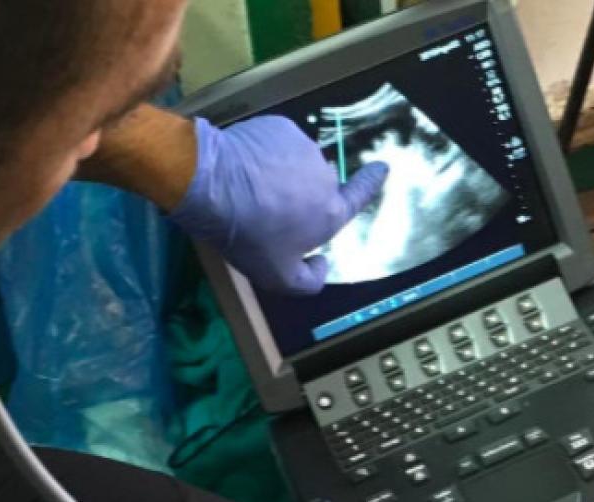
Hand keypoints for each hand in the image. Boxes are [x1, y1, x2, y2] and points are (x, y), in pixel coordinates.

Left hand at [169, 116, 388, 296]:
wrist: (212, 186)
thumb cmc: (248, 236)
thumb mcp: (278, 278)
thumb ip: (310, 281)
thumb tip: (323, 264)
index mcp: (330, 212)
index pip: (360, 195)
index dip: (371, 182)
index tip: (381, 167)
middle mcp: (324, 176)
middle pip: (316, 185)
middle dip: (299, 194)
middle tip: (268, 208)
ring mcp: (302, 147)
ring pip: (295, 162)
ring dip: (281, 172)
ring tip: (251, 186)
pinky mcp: (279, 127)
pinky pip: (277, 142)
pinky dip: (266, 151)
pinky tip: (245, 164)